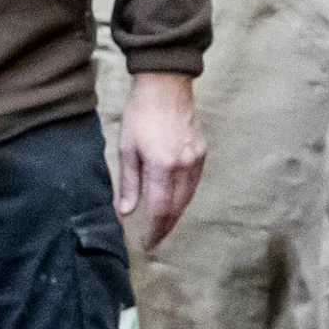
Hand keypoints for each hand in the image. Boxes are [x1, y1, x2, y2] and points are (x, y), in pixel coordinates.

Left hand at [112, 72, 204, 250]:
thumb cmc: (141, 113)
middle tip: (154, 241)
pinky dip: (184, 197)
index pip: (159, 208)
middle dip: (165, 227)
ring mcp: (196, 159)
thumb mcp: (127, 147)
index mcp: (162, 165)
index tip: (146, 243)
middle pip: (176, 207)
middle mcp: (183, 166)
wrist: (166, 85)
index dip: (153, 229)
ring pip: (187, 197)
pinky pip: (194, 183)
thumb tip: (126, 210)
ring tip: (163, 226)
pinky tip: (175, 202)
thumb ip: (128, 182)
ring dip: (176, 214)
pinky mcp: (201, 152)